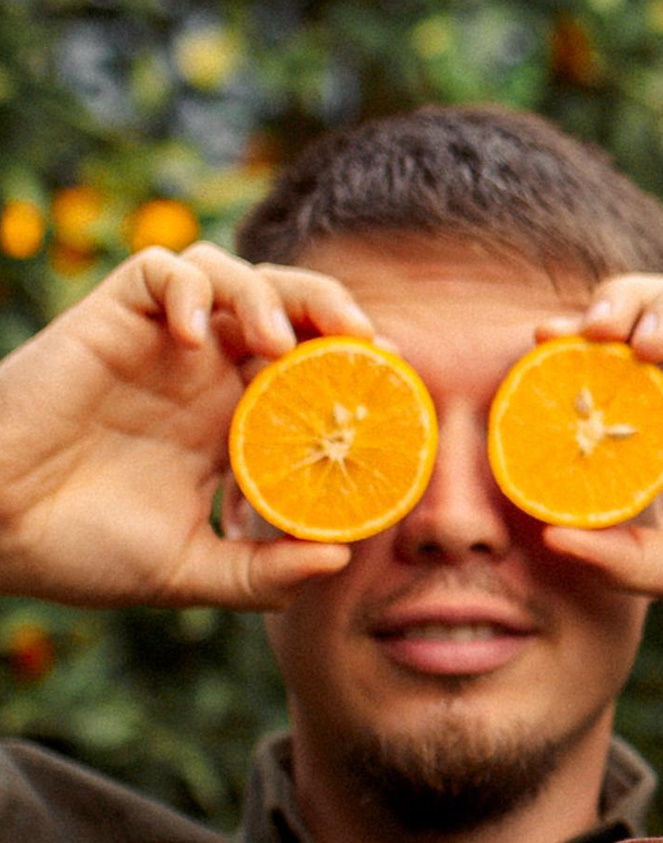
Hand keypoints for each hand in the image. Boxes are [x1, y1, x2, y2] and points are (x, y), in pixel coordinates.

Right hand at [0, 245, 375, 608]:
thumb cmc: (83, 551)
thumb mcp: (191, 572)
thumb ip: (263, 573)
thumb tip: (340, 560)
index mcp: (234, 425)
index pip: (315, 376)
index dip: (358, 375)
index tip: (398, 397)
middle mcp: (206, 375)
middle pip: (291, 310)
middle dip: (336, 314)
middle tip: (367, 347)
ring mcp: (160, 345)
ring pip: (235, 275)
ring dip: (271, 294)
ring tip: (282, 343)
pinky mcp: (110, 320)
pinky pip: (161, 270)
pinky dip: (190, 288)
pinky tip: (194, 335)